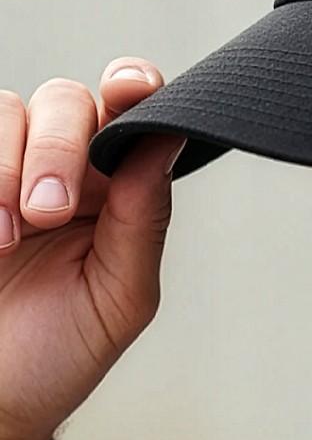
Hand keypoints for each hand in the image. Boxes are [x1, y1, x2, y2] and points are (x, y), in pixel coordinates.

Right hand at [0, 59, 182, 439]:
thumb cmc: (59, 354)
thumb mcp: (120, 296)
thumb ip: (145, 218)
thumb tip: (168, 139)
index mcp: (114, 187)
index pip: (130, 112)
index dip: (134, 85)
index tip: (130, 87)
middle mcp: (58, 169)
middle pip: (65, 101)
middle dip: (57, 146)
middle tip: (48, 213)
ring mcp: (0, 174)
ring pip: (5, 109)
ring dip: (5, 166)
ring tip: (6, 239)